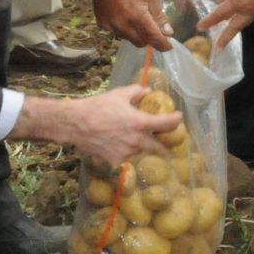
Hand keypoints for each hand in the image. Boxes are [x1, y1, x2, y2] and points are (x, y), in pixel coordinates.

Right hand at [55, 85, 179, 165]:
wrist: (75, 124)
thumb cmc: (98, 106)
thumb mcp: (119, 94)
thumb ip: (137, 92)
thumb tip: (147, 92)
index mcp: (141, 123)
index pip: (168, 124)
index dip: (176, 120)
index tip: (178, 118)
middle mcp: (137, 141)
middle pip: (159, 148)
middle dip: (165, 145)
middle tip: (166, 141)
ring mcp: (127, 153)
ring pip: (141, 151)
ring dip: (141, 145)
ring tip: (133, 137)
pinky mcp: (116, 161)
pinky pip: (126, 156)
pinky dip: (125, 150)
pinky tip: (116, 143)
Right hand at [91, 0, 170, 49]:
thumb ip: (158, 15)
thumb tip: (167, 32)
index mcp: (138, 17)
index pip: (153, 38)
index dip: (162, 44)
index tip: (168, 47)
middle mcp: (123, 25)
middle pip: (140, 42)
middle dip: (149, 39)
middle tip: (153, 30)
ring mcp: (110, 25)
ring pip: (128, 38)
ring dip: (135, 33)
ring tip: (136, 18)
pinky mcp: (102, 23)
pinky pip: (116, 32)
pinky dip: (123, 28)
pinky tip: (123, 15)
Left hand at [198, 0, 253, 49]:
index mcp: (238, 2)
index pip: (220, 14)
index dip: (209, 21)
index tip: (200, 28)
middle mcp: (247, 10)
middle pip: (234, 27)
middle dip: (225, 38)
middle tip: (218, 48)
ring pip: (242, 23)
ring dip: (234, 30)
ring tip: (227, 34)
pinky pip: (249, 17)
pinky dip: (242, 20)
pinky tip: (240, 16)